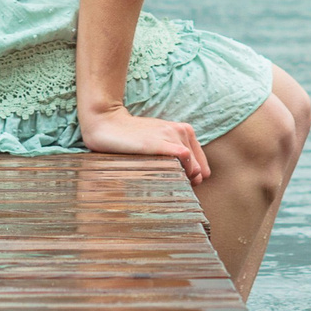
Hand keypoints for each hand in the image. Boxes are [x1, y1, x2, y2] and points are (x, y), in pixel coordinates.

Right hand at [79, 102, 208, 183]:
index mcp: (184, 130)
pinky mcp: (160, 142)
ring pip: (194, 168)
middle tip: (171, 187)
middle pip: (200, 169)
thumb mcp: (158, 141)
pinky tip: (165, 178)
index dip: (194, 179)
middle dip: (190, 183)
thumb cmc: (132, 136)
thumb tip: (188, 178)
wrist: (108, 123)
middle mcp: (181, 131)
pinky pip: (184, 157)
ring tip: (165, 184)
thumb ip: (173, 154)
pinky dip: (181, 173)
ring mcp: (171, 135)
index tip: (179, 185)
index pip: (202, 164)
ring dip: (184, 181)